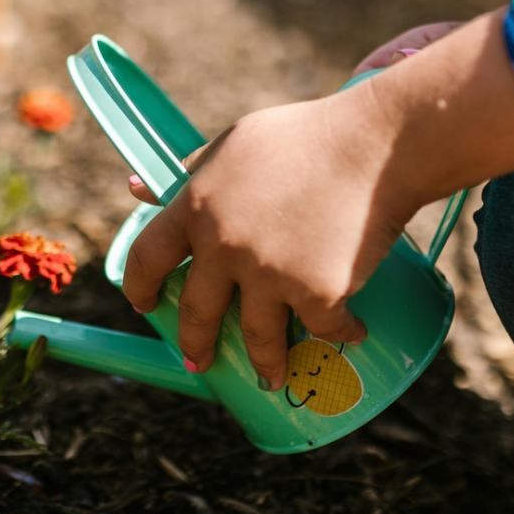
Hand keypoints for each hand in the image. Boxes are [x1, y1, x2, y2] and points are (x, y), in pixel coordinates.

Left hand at [123, 11, 513, 389]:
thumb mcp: (237, 143)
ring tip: (270, 377)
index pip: (146, 256)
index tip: (143, 305)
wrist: (377, 143)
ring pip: (257, 339)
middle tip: (197, 361)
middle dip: (194, 344)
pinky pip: (324, 328)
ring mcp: (268, 272)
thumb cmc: (309, 135)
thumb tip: (136, 187)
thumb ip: (191, 169)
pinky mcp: (316, 291)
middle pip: (196, 312)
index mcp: (196, 204)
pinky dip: (342, 333)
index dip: (140, 286)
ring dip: (264, 365)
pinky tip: (352, 333)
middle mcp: (223, 244)